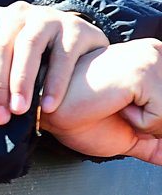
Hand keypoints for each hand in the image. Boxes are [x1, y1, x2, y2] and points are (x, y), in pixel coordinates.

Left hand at [0, 3, 109, 124]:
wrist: (74, 51)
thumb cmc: (23, 63)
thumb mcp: (0, 59)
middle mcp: (15, 12)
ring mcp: (45, 17)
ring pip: (28, 46)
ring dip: (21, 81)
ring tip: (19, 110)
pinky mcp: (75, 28)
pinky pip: (62, 56)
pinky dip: (54, 83)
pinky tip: (48, 106)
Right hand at [40, 39, 161, 162]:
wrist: (45, 109)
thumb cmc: (78, 115)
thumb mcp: (130, 133)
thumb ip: (157, 142)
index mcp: (154, 58)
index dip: (156, 120)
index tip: (126, 113)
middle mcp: (156, 51)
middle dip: (154, 123)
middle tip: (120, 111)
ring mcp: (150, 58)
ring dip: (146, 124)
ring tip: (113, 107)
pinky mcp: (142, 71)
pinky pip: (161, 114)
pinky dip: (139, 123)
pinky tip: (111, 105)